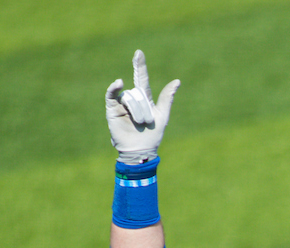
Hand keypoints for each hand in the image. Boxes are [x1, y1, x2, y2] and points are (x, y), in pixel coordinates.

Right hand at [105, 49, 179, 163]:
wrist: (140, 151)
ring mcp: (121, 103)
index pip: (142, 79)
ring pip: (129, 97)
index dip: (140, 66)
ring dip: (135, 111)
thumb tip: (177, 81)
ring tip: (138, 123)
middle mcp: (132, 99)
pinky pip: (112, 94)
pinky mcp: (112, 108)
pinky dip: (114, 88)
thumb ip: (167, 98)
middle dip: (143, 108)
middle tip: (146, 122)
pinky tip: (118, 83)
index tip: (138, 53)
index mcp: (144, 99)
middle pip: (138, 93)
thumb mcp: (163, 116)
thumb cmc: (152, 136)